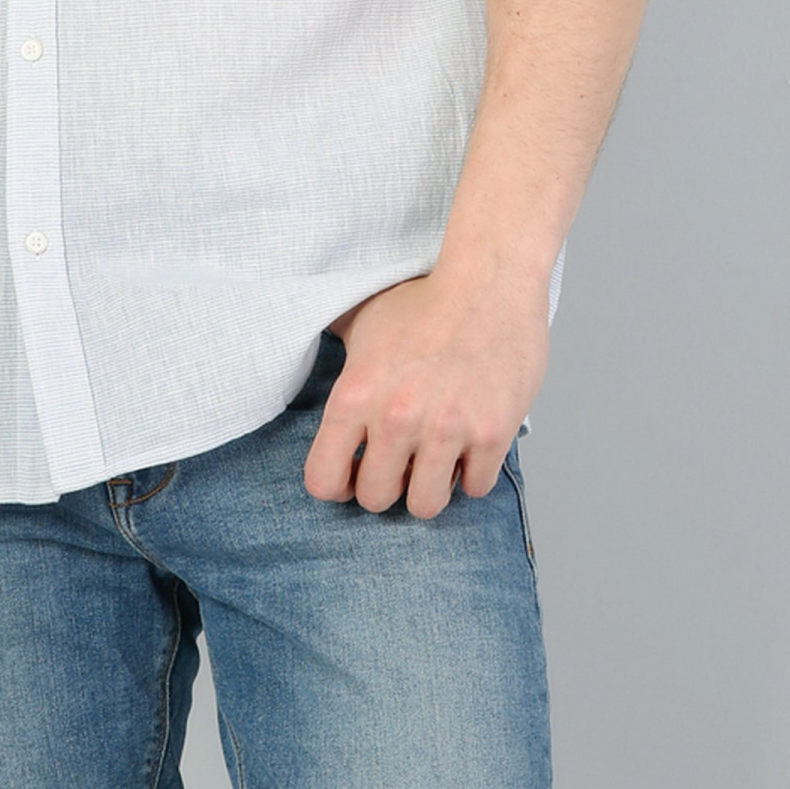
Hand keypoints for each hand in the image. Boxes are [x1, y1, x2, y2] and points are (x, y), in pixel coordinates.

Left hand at [303, 255, 550, 517]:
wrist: (490, 282)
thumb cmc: (426, 301)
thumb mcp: (363, 324)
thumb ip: (336, 358)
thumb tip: (297, 350)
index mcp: (355, 394)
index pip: (323, 481)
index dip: (339, 484)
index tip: (355, 473)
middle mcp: (395, 418)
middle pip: (376, 500)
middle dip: (389, 485)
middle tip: (402, 462)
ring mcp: (446, 429)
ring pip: (425, 506)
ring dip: (430, 487)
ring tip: (436, 458)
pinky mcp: (492, 434)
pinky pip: (475, 489)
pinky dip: (473, 473)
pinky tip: (471, 444)